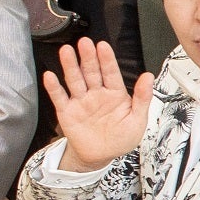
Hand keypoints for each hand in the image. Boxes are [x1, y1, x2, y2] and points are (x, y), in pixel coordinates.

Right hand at [46, 39, 153, 170]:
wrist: (101, 157)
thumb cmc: (121, 138)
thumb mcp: (137, 120)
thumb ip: (142, 98)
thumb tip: (148, 76)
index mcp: (115, 94)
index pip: (111, 73)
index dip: (107, 59)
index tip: (103, 46)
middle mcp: (97, 94)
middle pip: (91, 72)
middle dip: (88, 57)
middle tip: (85, 43)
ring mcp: (81, 101)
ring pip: (75, 80)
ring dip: (70, 66)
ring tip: (67, 51)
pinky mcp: (67, 111)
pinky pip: (60, 97)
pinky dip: (54, 87)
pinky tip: (50, 76)